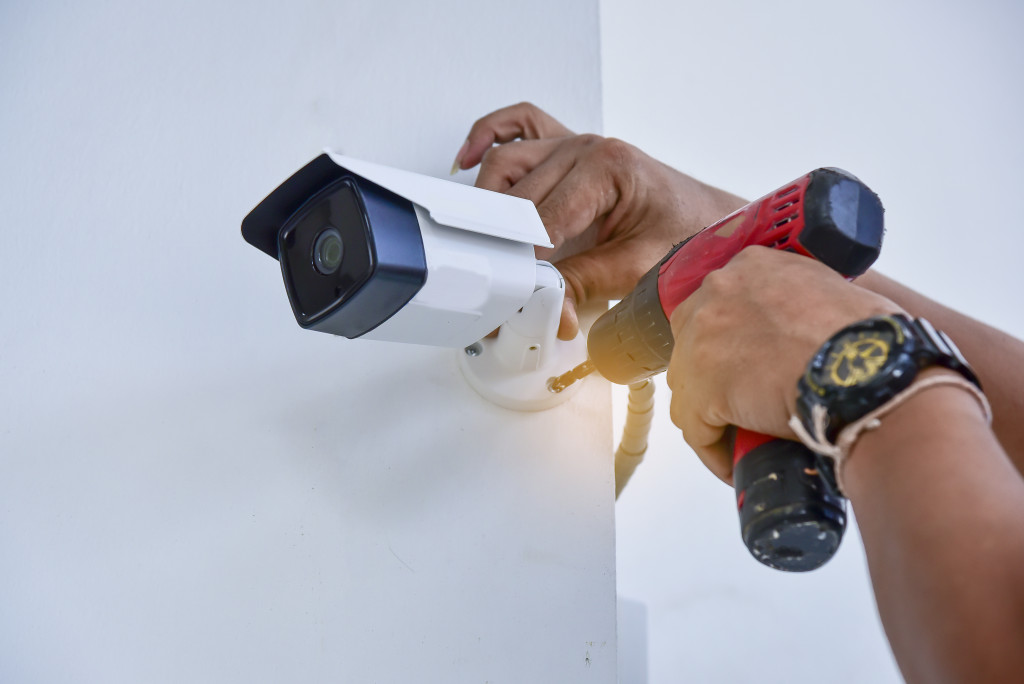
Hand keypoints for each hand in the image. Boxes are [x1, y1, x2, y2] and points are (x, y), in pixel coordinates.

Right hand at [453, 102, 746, 338]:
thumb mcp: (637, 269)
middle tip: (494, 288)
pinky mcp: (566, 148)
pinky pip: (518, 127)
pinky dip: (488, 137)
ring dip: (487, 204)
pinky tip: (467, 160)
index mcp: (607, 166)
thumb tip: (547, 309)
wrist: (709, 219)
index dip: (524, 263)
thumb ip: (585, 286)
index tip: (510, 294)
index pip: (543, 218)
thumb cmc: (685, 233)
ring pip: (505, 164)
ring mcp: (572, 143)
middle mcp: (584, 147)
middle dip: (504, 247)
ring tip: (482, 246)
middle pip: (517, 196)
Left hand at [666, 247, 903, 483]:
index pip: (719, 305)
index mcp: (750, 267)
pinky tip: (734, 464)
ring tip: (741, 435)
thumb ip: (800, 300)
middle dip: (712, 374)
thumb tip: (800, 333)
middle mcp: (717, 293)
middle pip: (694, 342)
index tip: (745, 362)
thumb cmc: (869, 337)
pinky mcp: (702, 389)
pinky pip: (696, 430)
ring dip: (712, 413)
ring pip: (689, 387)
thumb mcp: (830, 291)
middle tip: (741, 400)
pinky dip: (713, 450)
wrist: (870, 371)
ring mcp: (701, 340)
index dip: (728, 340)